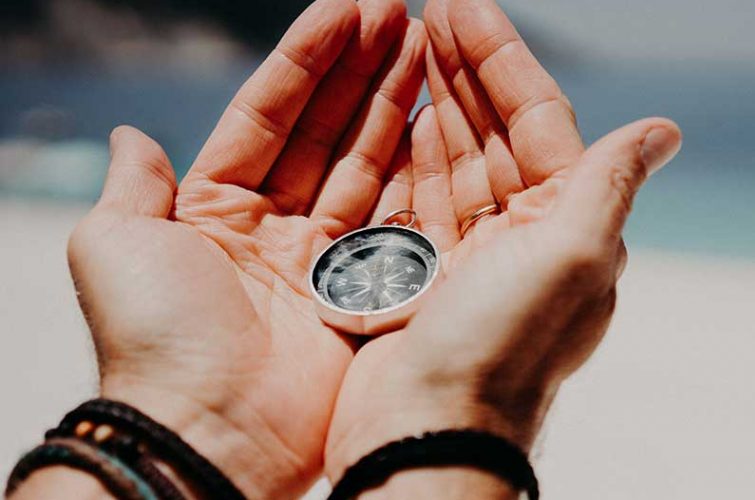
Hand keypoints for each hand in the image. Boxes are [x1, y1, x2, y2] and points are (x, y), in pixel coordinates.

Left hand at [65, 0, 425, 495]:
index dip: (306, 58)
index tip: (348, 9)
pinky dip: (410, 171)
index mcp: (211, 208)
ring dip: (390, 104)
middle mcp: (269, 228)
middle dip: (359, 69)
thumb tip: (129, 136)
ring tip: (423, 45)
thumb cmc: (157, 335)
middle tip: (400, 13)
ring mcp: (318, 260)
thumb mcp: (114, 244)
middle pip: (321, 129)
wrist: (208, 429)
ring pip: (361, 164)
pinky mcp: (359, 294)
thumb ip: (133, 186)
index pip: (266, 114)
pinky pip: (389, 219)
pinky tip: (431, 121)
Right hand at [323, 0, 682, 486]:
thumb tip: (666, 130)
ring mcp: (472, 259)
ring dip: (437, 102)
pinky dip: (410, 157)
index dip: (503, 60)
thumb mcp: (575, 254)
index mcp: (569, 225)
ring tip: (409, 44)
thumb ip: (611, 183)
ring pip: (457, 162)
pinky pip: (419, 202)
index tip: (464, 6)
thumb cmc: (503, 349)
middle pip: (497, 134)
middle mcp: (527, 239)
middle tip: (432, 10)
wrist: (429, 434)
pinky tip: (401, 117)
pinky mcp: (423, 280)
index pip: (541, 121)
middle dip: (466, 71)